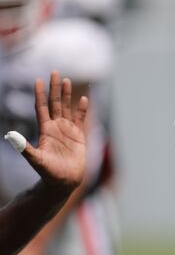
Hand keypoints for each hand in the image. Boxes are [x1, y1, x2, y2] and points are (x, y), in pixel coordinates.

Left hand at [4, 71, 88, 189]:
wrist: (64, 182)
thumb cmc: (48, 173)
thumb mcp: (35, 159)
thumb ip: (24, 147)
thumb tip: (9, 135)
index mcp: (45, 130)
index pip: (41, 107)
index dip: (40, 94)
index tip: (38, 80)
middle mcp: (55, 127)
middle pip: (54, 103)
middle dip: (54, 88)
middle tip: (54, 72)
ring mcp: (67, 131)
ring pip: (66, 108)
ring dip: (67, 95)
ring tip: (66, 81)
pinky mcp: (79, 136)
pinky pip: (81, 119)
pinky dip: (83, 109)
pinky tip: (84, 99)